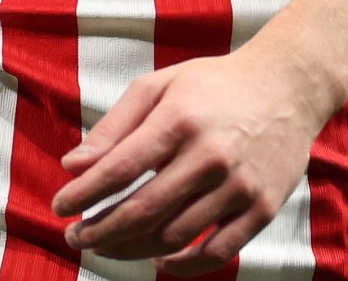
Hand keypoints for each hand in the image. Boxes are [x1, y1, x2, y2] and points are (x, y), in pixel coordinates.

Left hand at [50, 44, 337, 272]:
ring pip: (174, 236)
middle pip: (143, 211)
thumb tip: (72, 165)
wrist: (287, 86)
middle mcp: (211, 155)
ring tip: (107, 245)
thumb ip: (114, 126)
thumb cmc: (214, 85)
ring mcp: (240, 186)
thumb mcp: (159, 86)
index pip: (120, 169)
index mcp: (181, 119)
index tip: (60, 206)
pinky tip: (157, 260)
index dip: (84, 193)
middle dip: (100, 230)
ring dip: (131, 249)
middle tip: (75, 236)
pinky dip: (182, 266)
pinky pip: (217, 253)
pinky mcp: (262, 208)